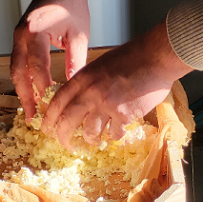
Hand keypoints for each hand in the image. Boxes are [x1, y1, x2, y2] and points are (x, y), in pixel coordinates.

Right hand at [10, 0, 89, 121]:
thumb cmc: (70, 3)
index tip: (49, 106)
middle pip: (18, 73)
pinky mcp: (20, 40)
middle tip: (33, 116)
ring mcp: (18, 38)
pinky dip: (24, 80)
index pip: (37, 66)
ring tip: (31, 109)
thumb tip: (74, 86)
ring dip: (23, 91)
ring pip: (15, 70)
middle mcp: (21, 36)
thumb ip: (76, 61)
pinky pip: (18, 64)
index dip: (42, 89)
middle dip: (25, 97)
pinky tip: (32, 92)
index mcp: (35, 32)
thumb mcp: (78, 34)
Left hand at [41, 21, 193, 148]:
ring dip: (90, 139)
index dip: (49, 119)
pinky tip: (116, 131)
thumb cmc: (130, 58)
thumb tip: (74, 103)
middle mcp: (91, 92)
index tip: (47, 129)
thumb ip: (85, 84)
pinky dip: (113, 136)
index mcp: (82, 79)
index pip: (57, 103)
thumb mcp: (98, 66)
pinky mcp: (125, 115)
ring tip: (94, 140)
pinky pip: (114, 134)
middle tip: (65, 144)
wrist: (155, 57)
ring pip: (89, 132)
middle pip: (67, 121)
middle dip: (63, 137)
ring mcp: (107, 105)